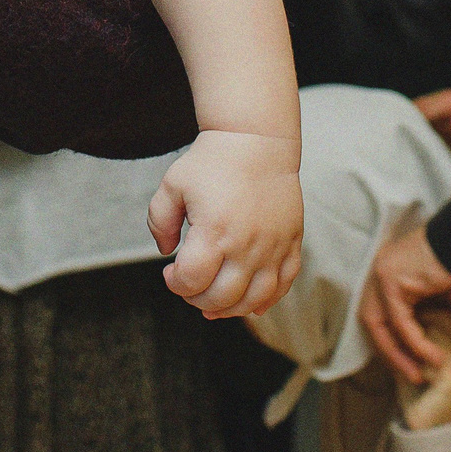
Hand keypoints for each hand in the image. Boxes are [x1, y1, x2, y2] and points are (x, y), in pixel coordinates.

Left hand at [147, 129, 302, 319]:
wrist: (257, 142)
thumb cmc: (212, 162)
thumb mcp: (172, 185)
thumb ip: (159, 221)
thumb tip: (166, 252)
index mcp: (214, 231)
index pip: (192, 281)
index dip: (175, 284)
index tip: (170, 273)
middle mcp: (247, 245)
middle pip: (222, 297)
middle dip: (197, 299)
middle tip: (189, 286)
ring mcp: (273, 247)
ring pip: (254, 299)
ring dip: (230, 309)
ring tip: (214, 303)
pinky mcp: (291, 244)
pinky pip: (283, 286)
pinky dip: (266, 301)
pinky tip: (250, 305)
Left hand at [358, 226, 450, 384]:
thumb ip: (448, 322)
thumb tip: (447, 346)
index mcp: (395, 274)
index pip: (381, 314)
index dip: (392, 343)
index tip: (409, 365)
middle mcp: (383, 272)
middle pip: (372, 321)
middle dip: (389, 353)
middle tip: (410, 376)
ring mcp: (383, 273)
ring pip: (378, 323)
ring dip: (397, 354)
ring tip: (419, 374)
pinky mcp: (391, 278)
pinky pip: (399, 321)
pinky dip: (414, 343)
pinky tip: (432, 357)